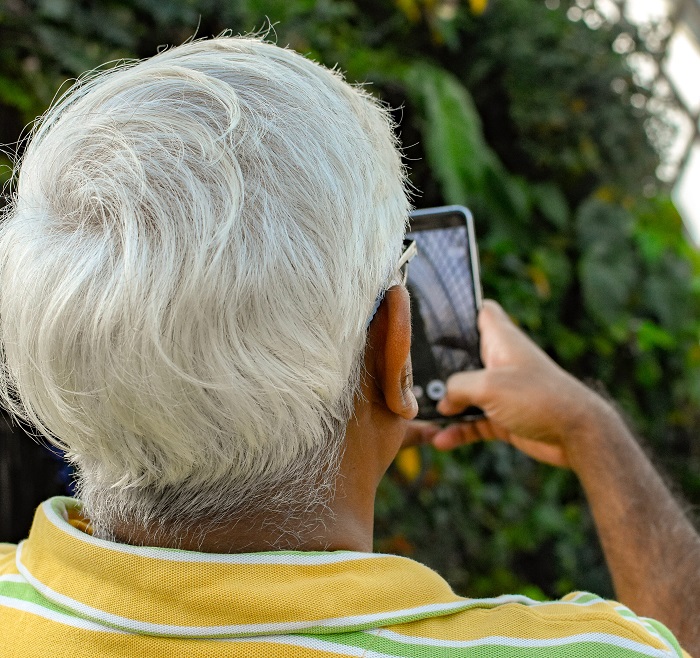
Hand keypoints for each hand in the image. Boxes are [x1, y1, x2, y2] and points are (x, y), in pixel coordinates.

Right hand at [429, 300, 612, 468]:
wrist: (577, 435)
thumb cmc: (538, 398)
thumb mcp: (488, 386)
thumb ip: (457, 387)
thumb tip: (443, 401)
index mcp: (501, 340)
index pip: (482, 312)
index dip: (461, 309)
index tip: (434, 315)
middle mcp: (500, 362)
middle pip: (463, 356)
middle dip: (439, 365)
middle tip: (411, 372)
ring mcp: (501, 391)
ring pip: (465, 394)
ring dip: (445, 405)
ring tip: (420, 415)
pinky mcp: (504, 417)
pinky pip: (474, 422)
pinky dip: (459, 431)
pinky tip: (441, 441)